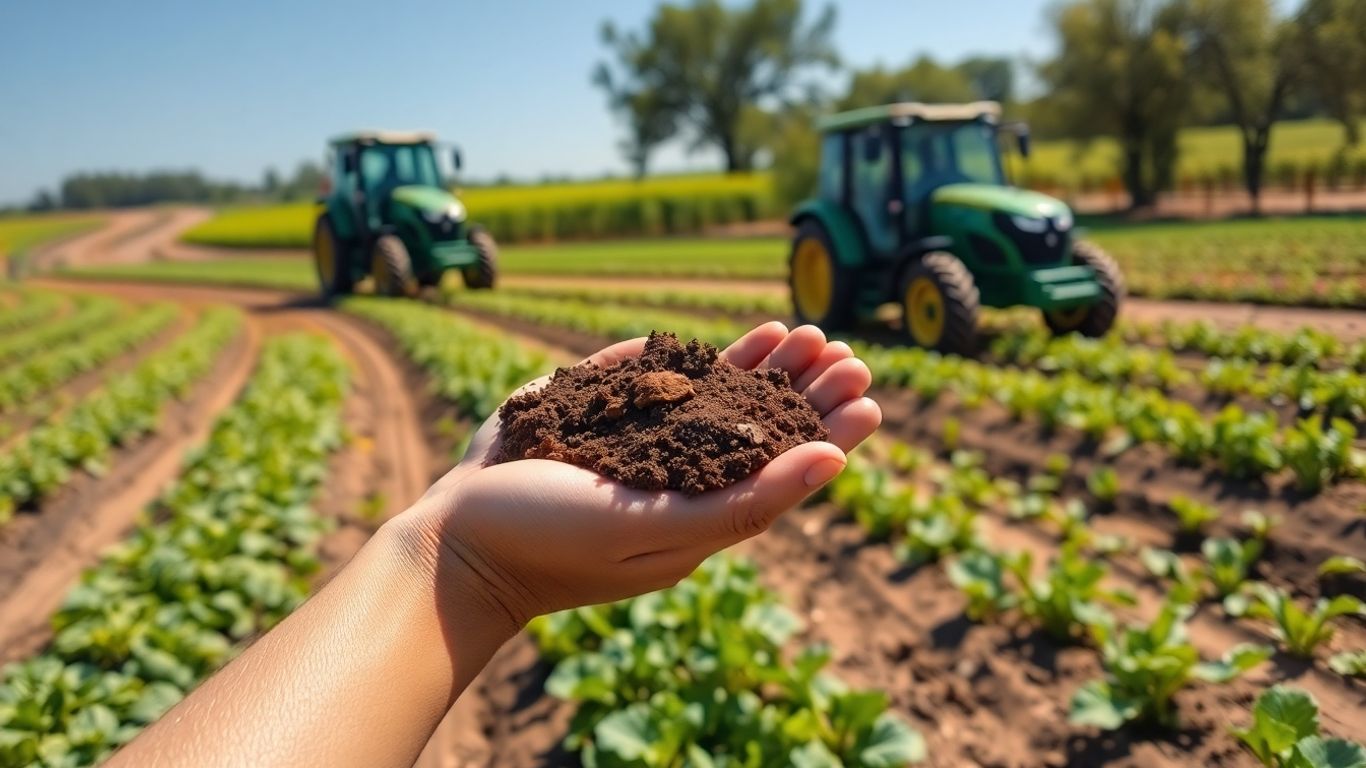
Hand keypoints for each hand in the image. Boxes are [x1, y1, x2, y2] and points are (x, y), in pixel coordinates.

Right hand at [394, 322, 880, 629]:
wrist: (457, 541)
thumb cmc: (555, 546)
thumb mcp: (659, 528)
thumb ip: (746, 501)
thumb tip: (835, 463)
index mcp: (703, 517)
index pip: (784, 469)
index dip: (829, 429)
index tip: (866, 392)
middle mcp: (679, 481)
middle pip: (759, 430)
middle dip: (804, 387)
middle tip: (843, 349)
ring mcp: (640, 449)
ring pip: (719, 402)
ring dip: (764, 367)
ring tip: (805, 332)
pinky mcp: (601, 418)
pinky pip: (661, 386)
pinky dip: (700, 360)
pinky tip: (733, 343)